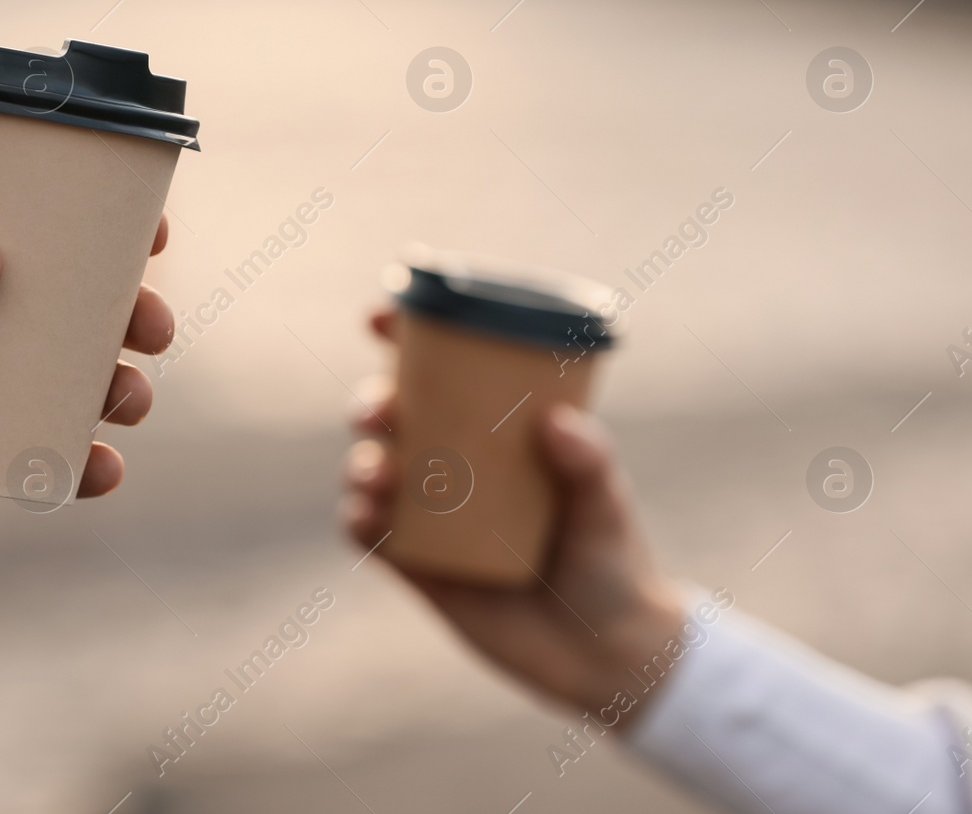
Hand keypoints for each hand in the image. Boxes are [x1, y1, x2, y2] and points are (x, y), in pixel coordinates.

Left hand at [0, 172, 173, 495]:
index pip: (23, 220)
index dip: (91, 226)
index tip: (148, 233)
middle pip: (50, 310)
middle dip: (113, 320)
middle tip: (146, 330)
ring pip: (31, 385)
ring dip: (94, 394)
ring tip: (125, 402)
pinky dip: (42, 470)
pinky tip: (87, 474)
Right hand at [342, 309, 684, 723]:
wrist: (605, 656)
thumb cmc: (613, 561)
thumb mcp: (607, 506)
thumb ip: (589, 463)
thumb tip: (555, 420)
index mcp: (495, 429)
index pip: (443, 369)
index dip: (403, 335)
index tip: (382, 315)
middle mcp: (454, 462)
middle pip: (393, 414)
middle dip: (371, 400)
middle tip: (383, 410)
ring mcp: (430, 512)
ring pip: (371, 469)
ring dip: (360, 462)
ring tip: (379, 474)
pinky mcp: (416, 566)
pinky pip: (369, 533)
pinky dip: (357, 518)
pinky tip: (367, 516)